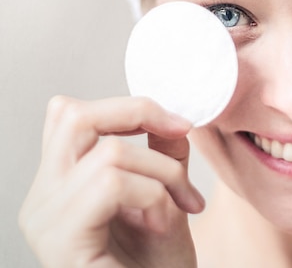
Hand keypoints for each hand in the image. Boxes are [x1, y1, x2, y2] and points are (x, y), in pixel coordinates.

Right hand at [19, 96, 204, 267]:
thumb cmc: (157, 266)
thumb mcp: (166, 199)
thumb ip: (162, 158)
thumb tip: (170, 119)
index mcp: (60, 184)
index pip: (69, 114)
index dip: (124, 106)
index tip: (175, 123)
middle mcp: (41, 199)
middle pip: (73, 116)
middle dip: (139, 112)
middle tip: (182, 131)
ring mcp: (45, 221)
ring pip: (106, 151)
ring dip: (163, 170)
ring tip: (184, 203)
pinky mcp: (61, 243)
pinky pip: (110, 185)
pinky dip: (154, 194)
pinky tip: (167, 221)